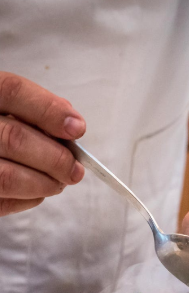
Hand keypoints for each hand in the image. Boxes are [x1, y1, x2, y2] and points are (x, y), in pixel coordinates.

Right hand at [0, 72, 85, 216]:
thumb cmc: (0, 127)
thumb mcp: (8, 108)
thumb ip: (34, 111)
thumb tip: (70, 127)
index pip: (13, 92)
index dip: (49, 110)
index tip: (77, 128)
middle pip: (15, 138)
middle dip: (56, 158)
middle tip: (75, 169)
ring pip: (9, 177)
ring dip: (46, 183)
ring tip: (60, 181)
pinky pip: (4, 201)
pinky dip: (31, 197)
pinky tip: (38, 190)